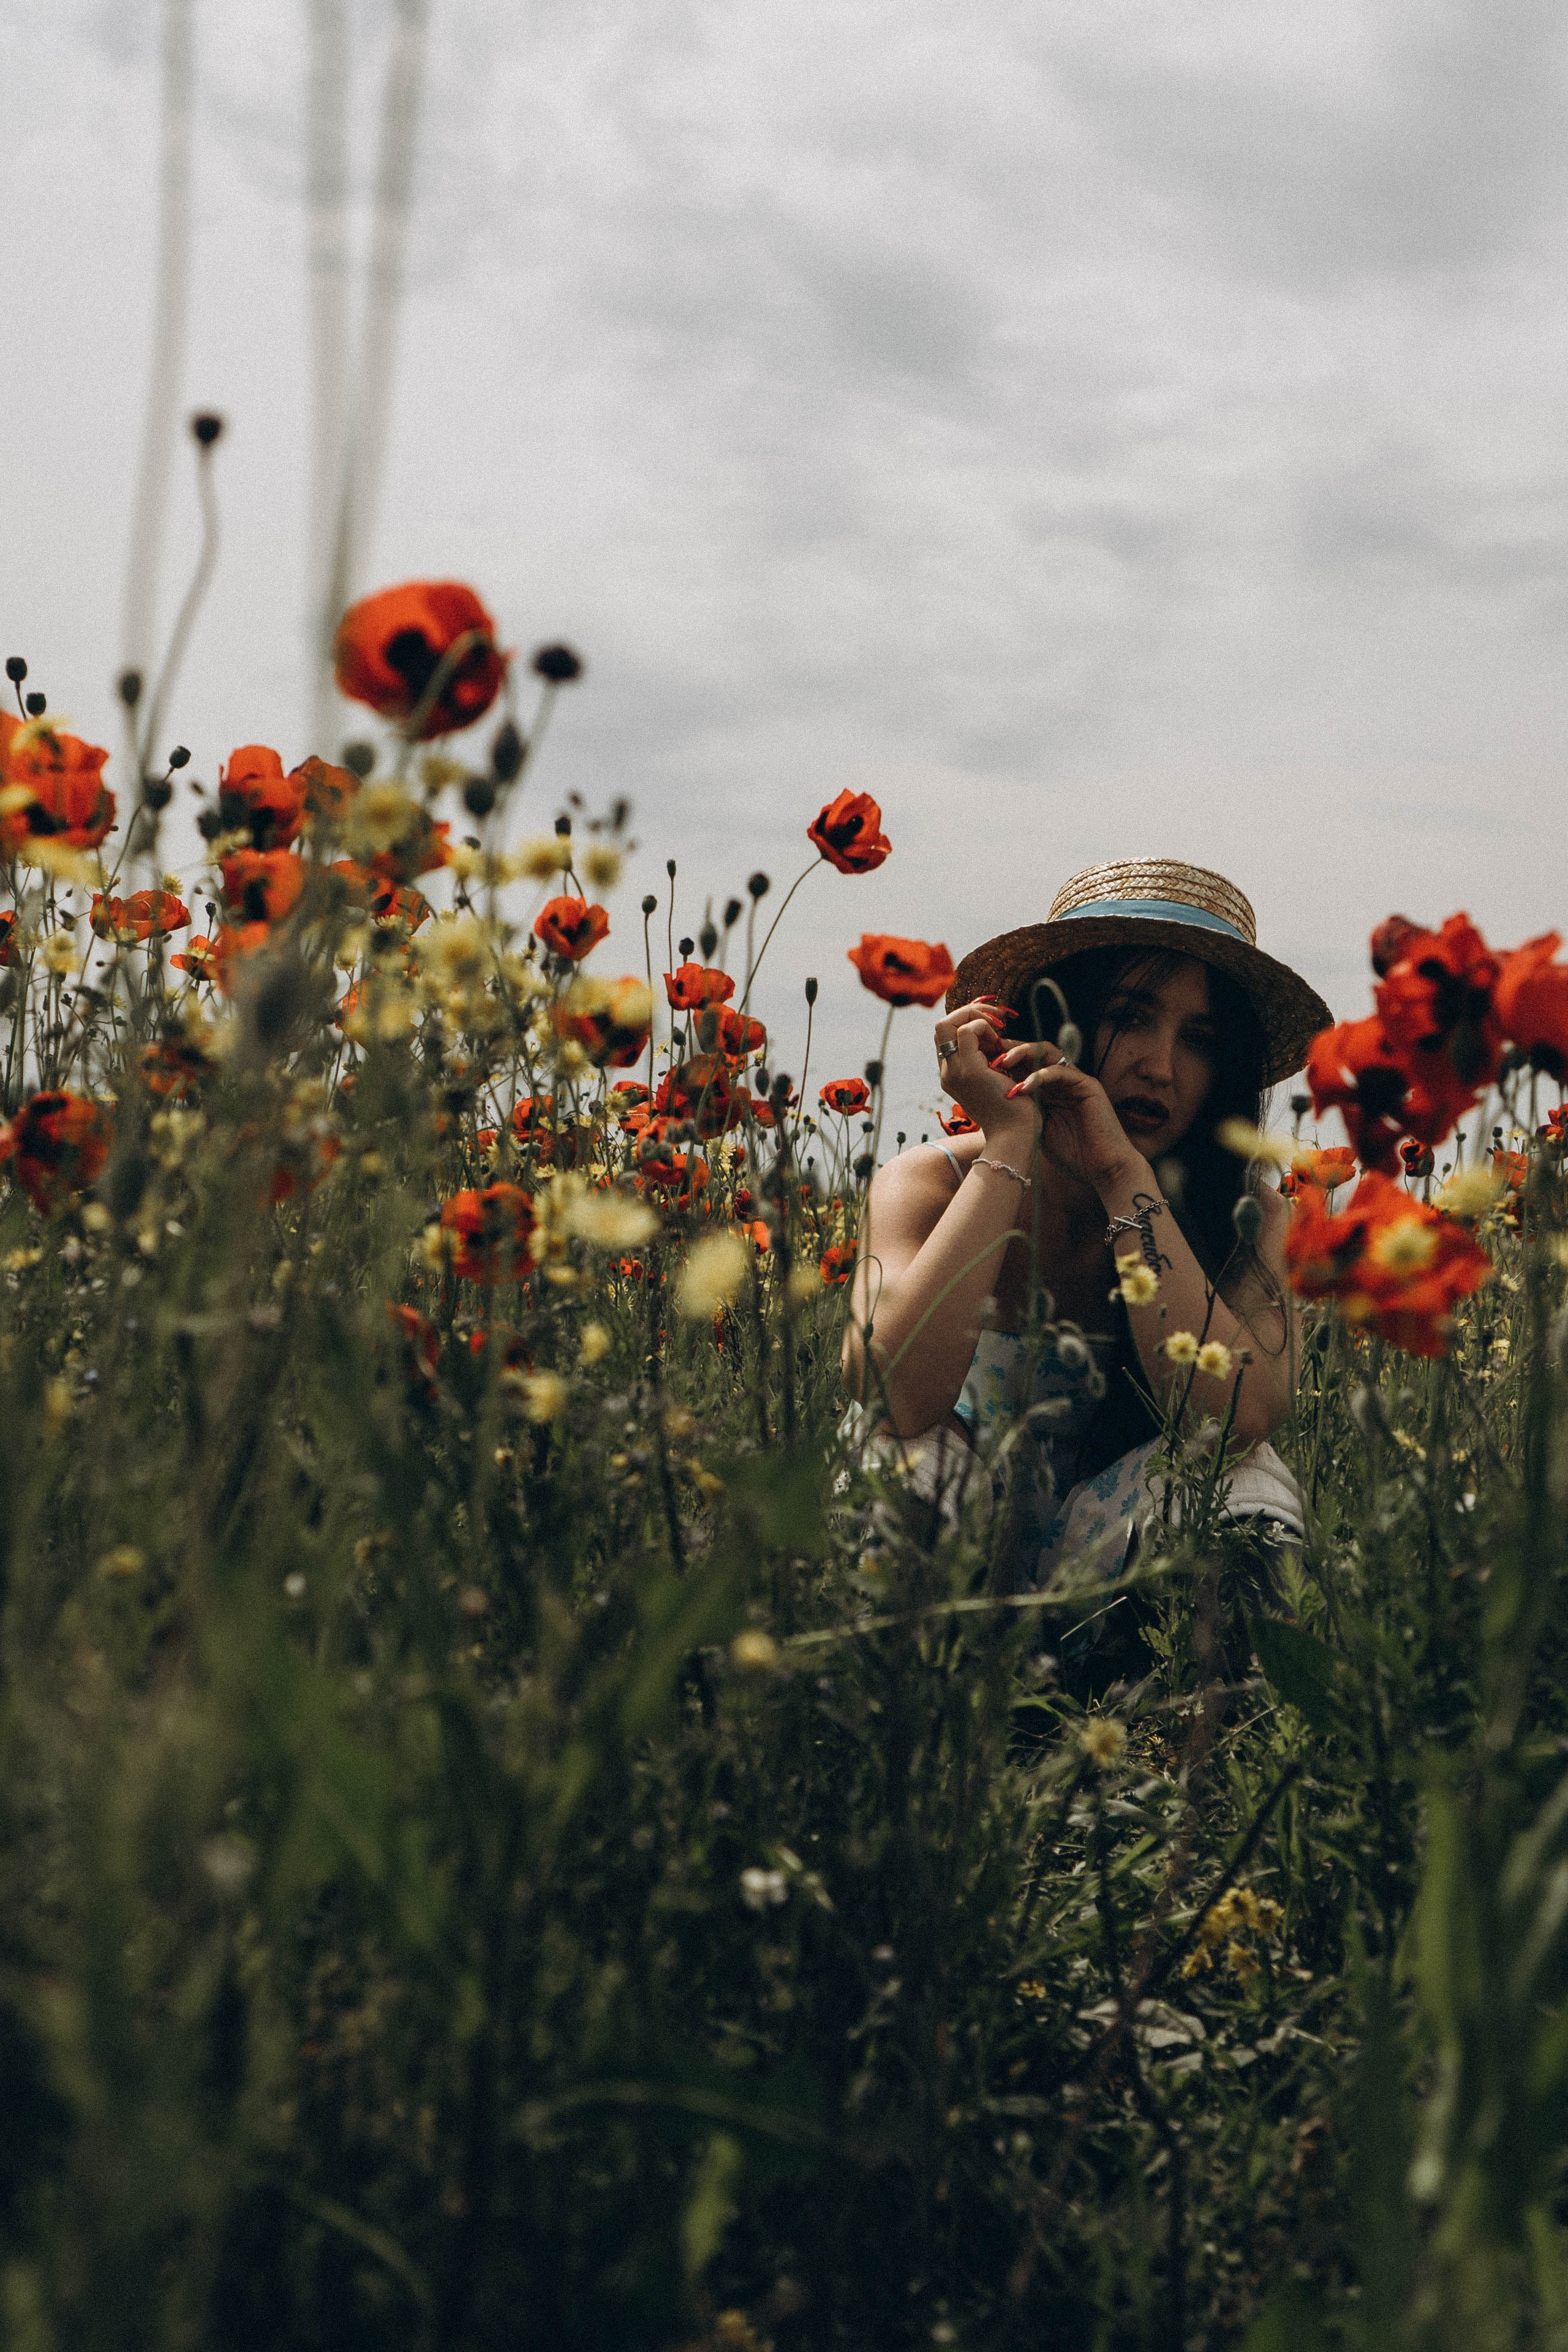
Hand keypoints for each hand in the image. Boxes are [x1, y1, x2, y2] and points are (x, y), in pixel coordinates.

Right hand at [931, 998, 1039, 1143]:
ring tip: (999, 1028)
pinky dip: (984, 1026)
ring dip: (976, 1016)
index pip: (947, 1035)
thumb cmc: (1013, 1111)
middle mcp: (947, 1073)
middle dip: (969, 1012)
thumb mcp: (997, 1078)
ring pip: (947, 1024)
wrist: (1015, 1136)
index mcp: (952, 1075)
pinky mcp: (969, 1071)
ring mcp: (954, 1072)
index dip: (967, 1020)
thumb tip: (995, 1037)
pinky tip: (1000, 1040)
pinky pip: (968, 1031)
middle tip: (997, 1018)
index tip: (994, 1025)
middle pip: (941, 1026)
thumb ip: (989, 1059)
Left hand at [990, 1043, 1145, 1194]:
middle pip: (1033, 1052)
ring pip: (1047, 1053)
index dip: (1001, 1061)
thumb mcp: (1036, 1129)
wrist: (1101, 1169)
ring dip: (1022, 1054)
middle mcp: (1061, 1080)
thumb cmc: (1071, 1153)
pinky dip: (1041, 1076)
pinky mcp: (1088, 1086)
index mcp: (1047, 1088)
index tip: (978, 1062)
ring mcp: (1075, 1081)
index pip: (1023, 1064)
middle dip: (1008, 1050)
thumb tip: (991, 1102)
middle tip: (988, 1055)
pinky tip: (1023, 1087)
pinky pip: (1062, 1072)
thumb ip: (1021, 1111)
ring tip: (1001, 1062)